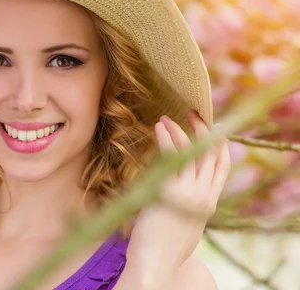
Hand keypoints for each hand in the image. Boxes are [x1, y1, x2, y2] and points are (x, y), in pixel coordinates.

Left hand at [124, 110, 230, 286]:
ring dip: (182, 131)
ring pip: (194, 152)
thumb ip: (184, 205)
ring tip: (166, 118)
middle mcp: (204, 196)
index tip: (212, 125)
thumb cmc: (162, 248)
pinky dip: (168, 140)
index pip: (221, 167)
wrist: (156, 265)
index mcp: (208, 203)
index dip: (218, 144)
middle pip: (212, 154)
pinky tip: (160, 128)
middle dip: (205, 129)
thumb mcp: (182, 223)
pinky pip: (172, 158)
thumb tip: (172, 189)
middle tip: (193, 111)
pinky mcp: (171, 192)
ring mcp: (190, 193)